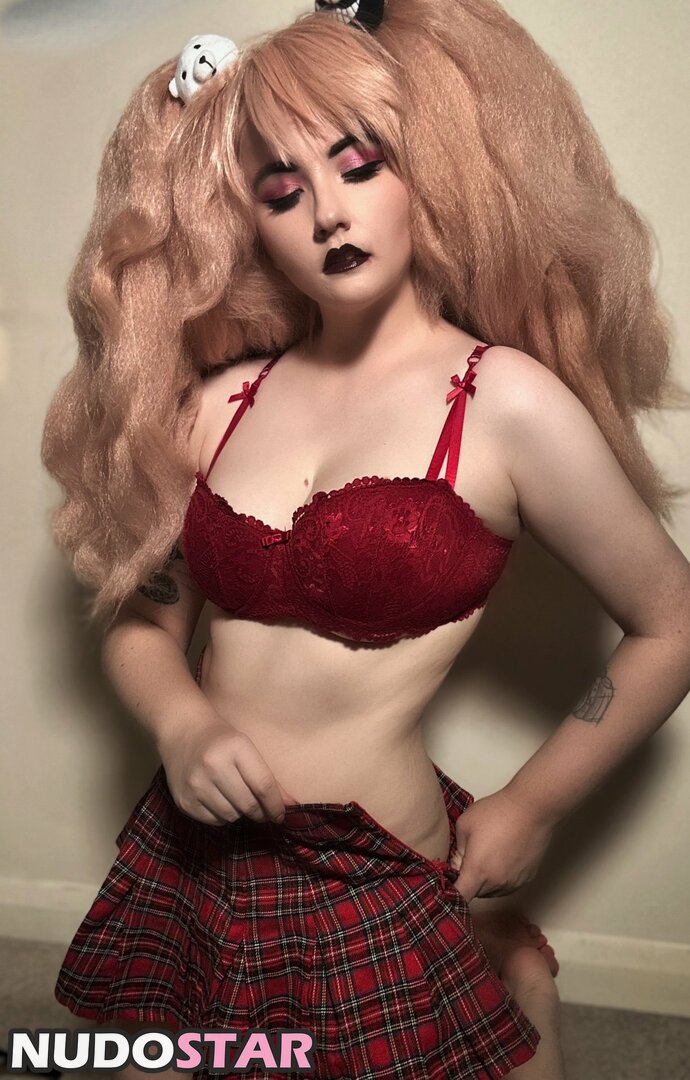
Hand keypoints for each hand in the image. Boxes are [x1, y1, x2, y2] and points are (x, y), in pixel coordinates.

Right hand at [158, 715, 299, 825]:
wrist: (181, 729)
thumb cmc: (221, 738)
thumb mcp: (246, 748)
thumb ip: (267, 777)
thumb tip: (291, 805)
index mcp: (235, 747)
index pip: (263, 785)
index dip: (276, 805)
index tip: (281, 815)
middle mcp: (213, 766)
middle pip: (248, 804)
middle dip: (260, 812)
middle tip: (262, 811)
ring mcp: (196, 785)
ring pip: (232, 816)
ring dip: (240, 813)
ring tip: (236, 798)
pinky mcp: (184, 800)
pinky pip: (213, 821)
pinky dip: (222, 816)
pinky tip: (219, 800)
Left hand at [450, 788, 554, 901]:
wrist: (530, 808)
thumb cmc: (497, 812)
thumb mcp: (464, 825)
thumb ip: (457, 851)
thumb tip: (456, 865)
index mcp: (477, 871)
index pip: (461, 896)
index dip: (453, 892)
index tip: (451, 882)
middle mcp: (496, 882)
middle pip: (476, 893)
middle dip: (470, 880)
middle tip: (471, 858)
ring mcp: (513, 882)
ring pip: (493, 890)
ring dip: (487, 880)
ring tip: (489, 854)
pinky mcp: (527, 878)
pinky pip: (508, 885)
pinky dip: (502, 877)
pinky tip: (503, 857)